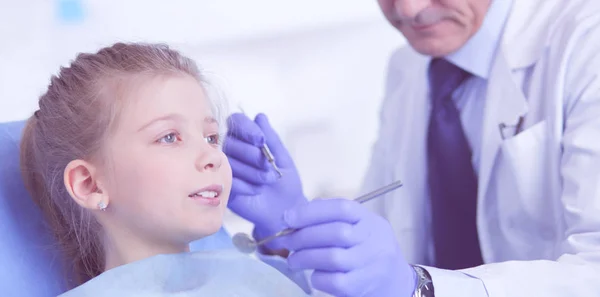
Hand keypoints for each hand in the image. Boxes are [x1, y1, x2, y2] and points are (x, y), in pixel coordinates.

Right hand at [225, 113, 306, 249]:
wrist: (286, 211)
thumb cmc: (285, 183)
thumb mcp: (283, 158)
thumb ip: (271, 138)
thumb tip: (260, 117)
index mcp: (247, 140)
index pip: (236, 122)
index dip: (247, 129)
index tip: (261, 141)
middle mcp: (233, 152)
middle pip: (231, 142)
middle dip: (253, 155)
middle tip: (270, 167)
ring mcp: (225, 169)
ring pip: (230, 161)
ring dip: (252, 172)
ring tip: (266, 181)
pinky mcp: (222, 187)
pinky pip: (227, 180)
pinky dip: (245, 185)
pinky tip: (255, 191)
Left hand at [281, 198, 416, 296]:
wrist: (396, 282)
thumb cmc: (368, 249)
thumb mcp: (360, 227)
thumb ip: (332, 219)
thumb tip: (294, 216)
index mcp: (370, 220)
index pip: (342, 208)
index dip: (312, 211)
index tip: (288, 217)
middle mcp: (375, 240)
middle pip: (336, 233)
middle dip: (303, 236)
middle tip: (286, 240)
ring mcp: (371, 264)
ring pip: (333, 258)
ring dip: (305, 257)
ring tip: (293, 260)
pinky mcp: (363, 287)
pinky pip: (334, 281)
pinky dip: (317, 276)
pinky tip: (313, 274)